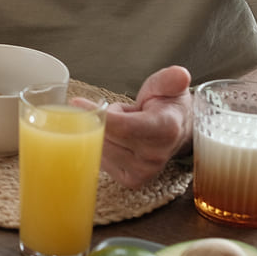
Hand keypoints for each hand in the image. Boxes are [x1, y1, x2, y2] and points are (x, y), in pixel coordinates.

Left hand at [99, 66, 192, 188]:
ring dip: (101, 134)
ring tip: (121, 126)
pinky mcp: (131, 180)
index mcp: (165, 129)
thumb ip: (170, 79)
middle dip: (100, 120)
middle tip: (115, 111)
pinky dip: (102, 147)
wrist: (178, 131)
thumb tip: (180, 75)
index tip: (77, 102)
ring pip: (100, 149)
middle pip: (106, 137)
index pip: (121, 126)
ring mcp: (143, 172)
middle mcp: (155, 155)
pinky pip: (101, 161)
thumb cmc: (167, 106)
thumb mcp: (168, 85)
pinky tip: (117, 140)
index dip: (97, 114)